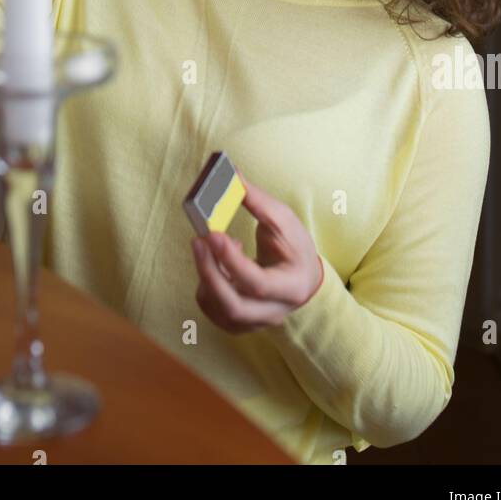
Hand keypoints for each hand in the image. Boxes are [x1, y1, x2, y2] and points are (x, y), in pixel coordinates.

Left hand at [191, 169, 324, 333]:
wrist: (303, 279)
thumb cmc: (295, 247)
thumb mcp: (285, 220)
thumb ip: (258, 201)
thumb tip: (230, 176)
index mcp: (291, 287)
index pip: (257, 283)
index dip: (232, 261)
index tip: (213, 234)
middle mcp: (273, 312)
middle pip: (234, 307)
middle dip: (209, 273)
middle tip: (197, 241)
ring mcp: (254, 322)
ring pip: (218, 310)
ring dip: (207, 275)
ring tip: (214, 245)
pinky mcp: (238, 323)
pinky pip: (212, 309)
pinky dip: (207, 284)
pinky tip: (218, 263)